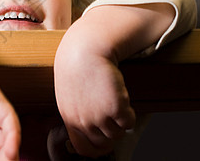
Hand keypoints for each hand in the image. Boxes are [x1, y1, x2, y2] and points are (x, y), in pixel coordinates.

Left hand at [55, 27, 134, 156]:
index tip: (104, 143)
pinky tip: (123, 100)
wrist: (85, 49)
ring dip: (120, 122)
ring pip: (117, 133)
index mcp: (69, 118)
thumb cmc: (76, 67)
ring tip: (116, 104)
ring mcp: (99, 116)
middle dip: (110, 134)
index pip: (82, 148)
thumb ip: (77, 112)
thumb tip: (89, 127)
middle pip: (103, 144)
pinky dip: (130, 115)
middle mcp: (83, 121)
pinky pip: (128, 123)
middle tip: (114, 120)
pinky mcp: (116, 108)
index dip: (96, 149)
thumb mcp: (69, 94)